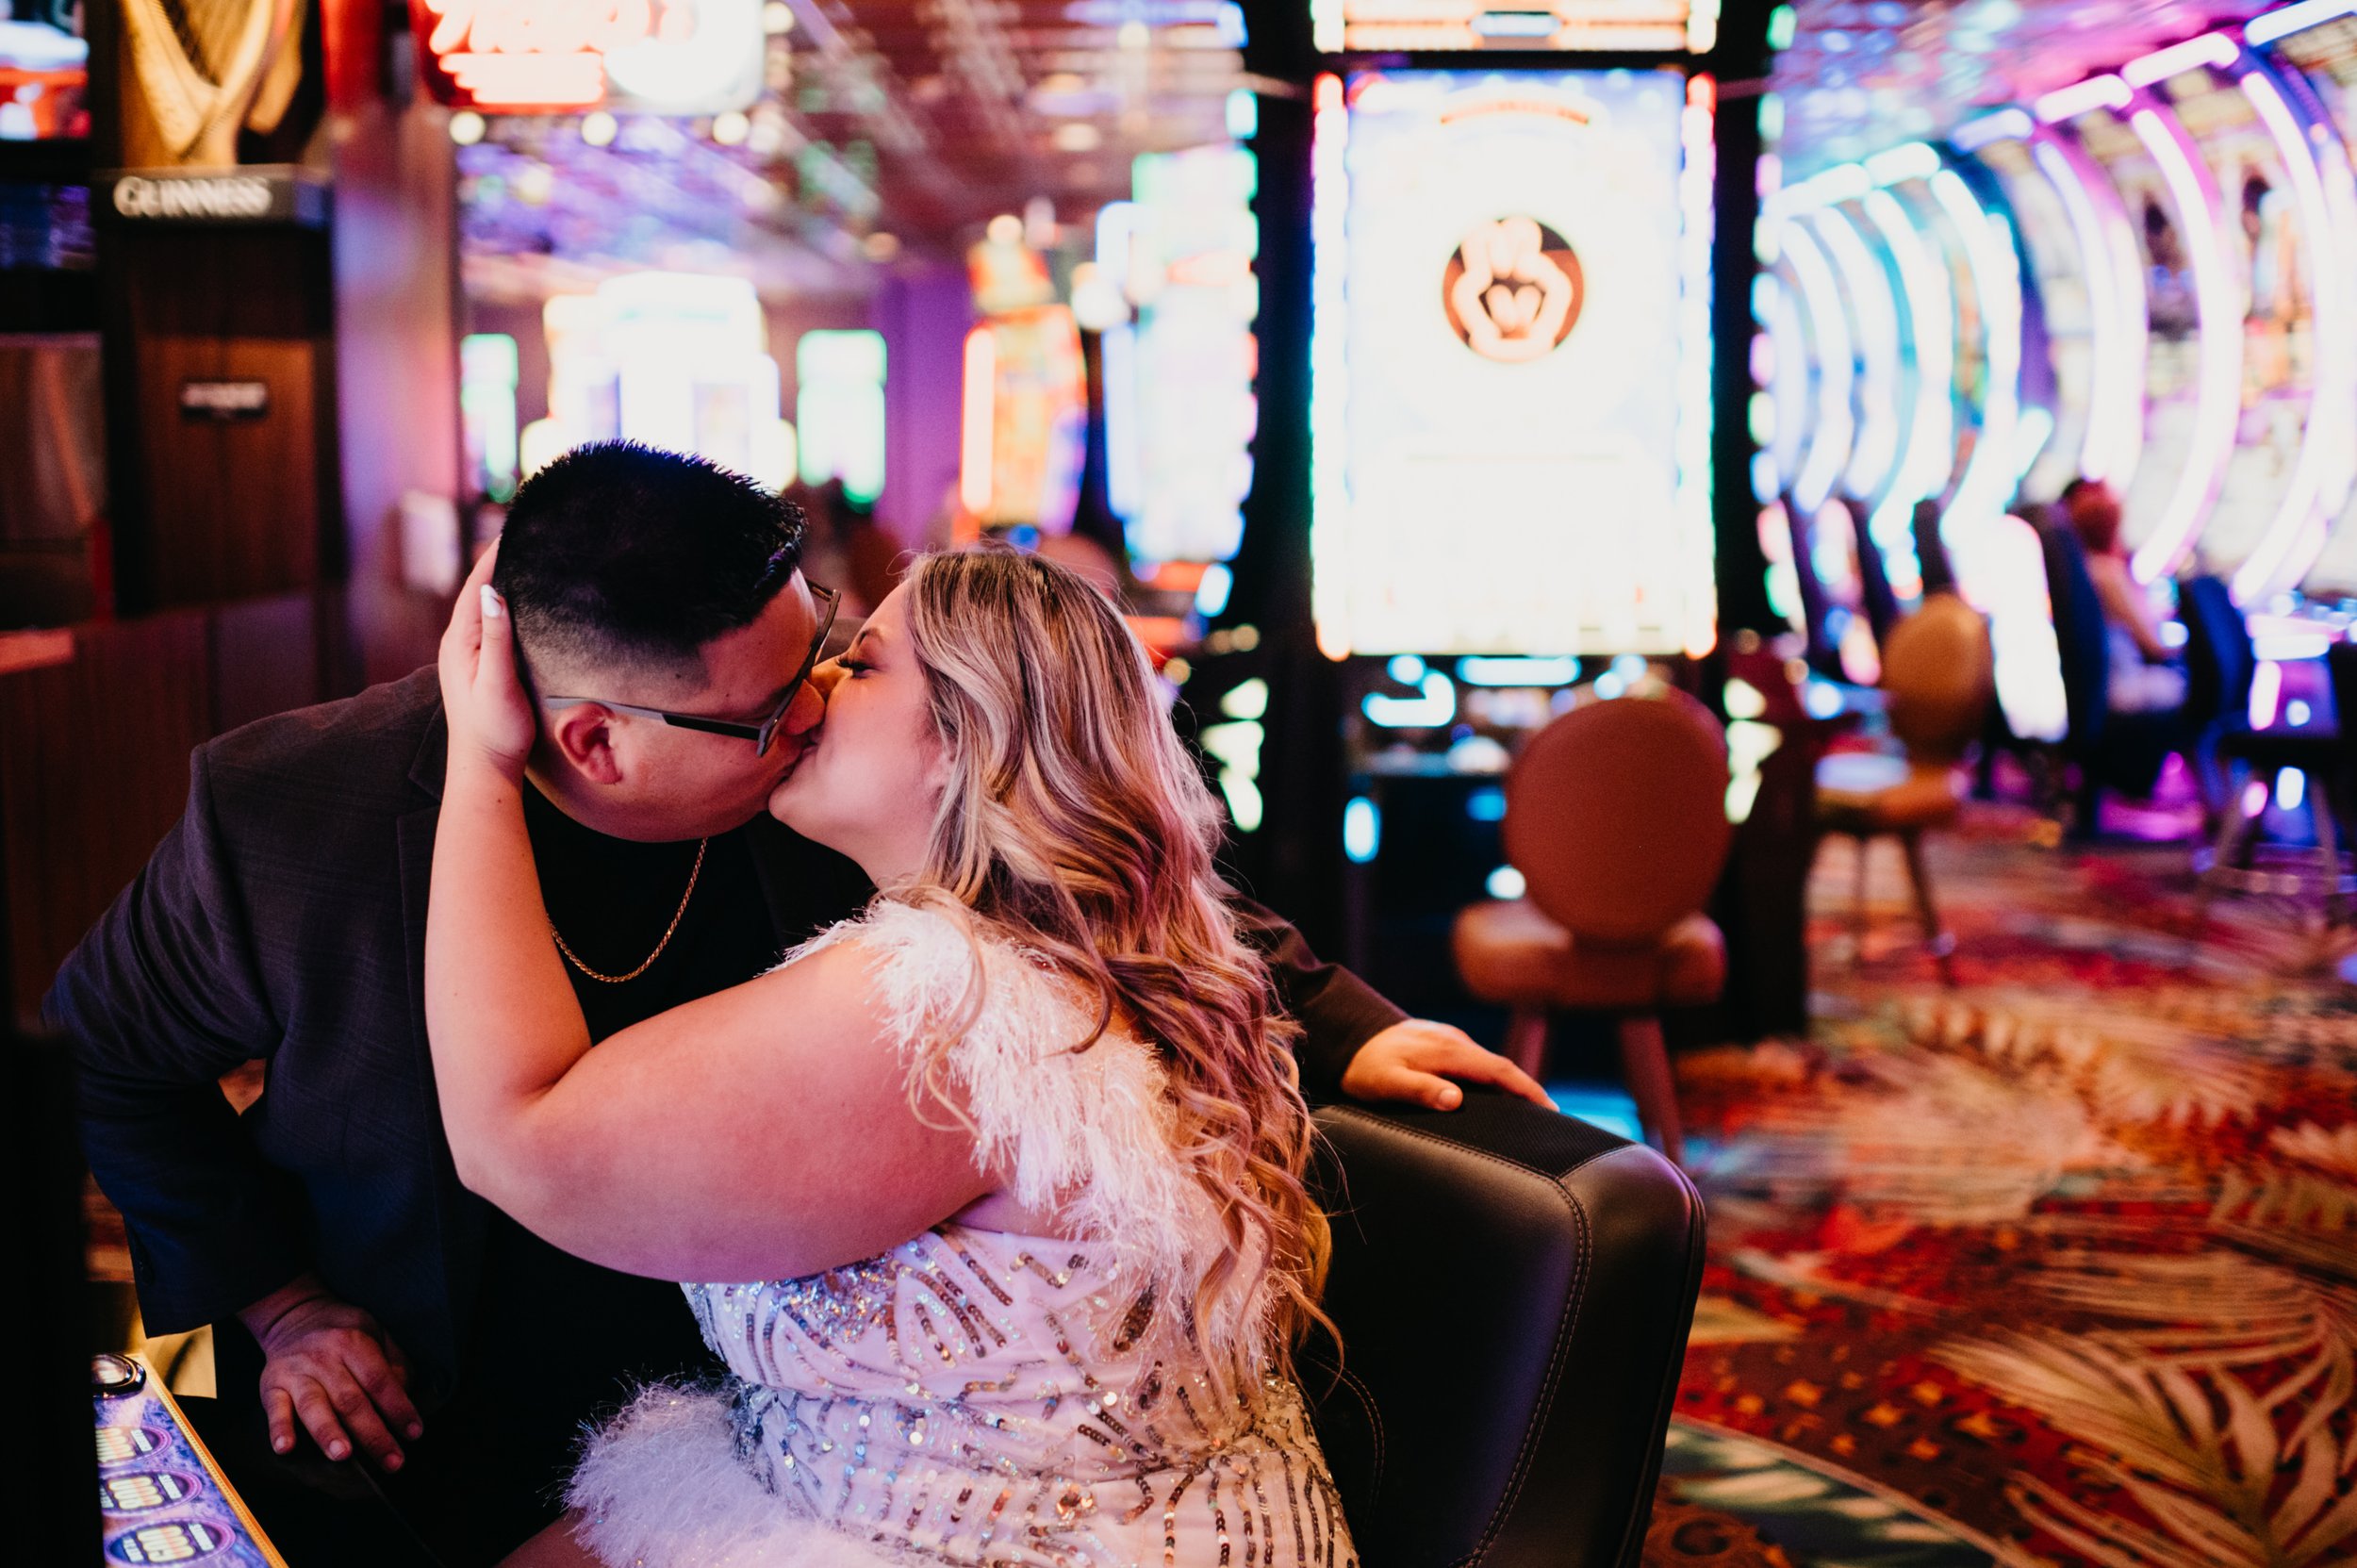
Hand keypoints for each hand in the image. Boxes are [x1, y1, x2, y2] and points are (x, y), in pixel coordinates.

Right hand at [240, 1276, 423, 1469]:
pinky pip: (274, 1410)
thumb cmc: (344, 1331)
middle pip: (351, 1400)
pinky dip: (279, 1429)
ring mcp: (296, 1373)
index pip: (380, 1381)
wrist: (293, 1316)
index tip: (414, 1434)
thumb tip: (406, 1398)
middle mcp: (324, 1358)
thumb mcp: (376, 1332)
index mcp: (354, 1343)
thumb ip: (394, 1363)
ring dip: (329, 1433)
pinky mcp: (272, 1386)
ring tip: (343, 1455)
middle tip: (392, 1462)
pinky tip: (286, 1448)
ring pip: (314, 1407)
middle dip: (372, 1434)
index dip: (398, 1408)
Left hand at [438, 543, 534, 781]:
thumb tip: (490, 591)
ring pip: (483, 605)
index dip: (493, 555)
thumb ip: (495, 636)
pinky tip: (520, 602)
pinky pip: (488, 622)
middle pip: (477, 589)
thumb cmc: (495, 728)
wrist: (484, 767)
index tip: (513, 528)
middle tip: (524, 534)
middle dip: (497, 561)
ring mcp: (465, 653)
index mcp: (459, 640)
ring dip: (500, 581)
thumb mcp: (498, 681)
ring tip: (524, 557)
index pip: (476, 584)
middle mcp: (457, 642)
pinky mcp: (476, 664)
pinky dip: (503, 604)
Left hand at [1340, 1019, 1553, 1111]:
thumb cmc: (1364, 1065)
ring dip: (1511, 1083)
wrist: (1346, 1033)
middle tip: (1551, 1117)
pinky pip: (1476, 1062)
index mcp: (1447, 1051)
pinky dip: (1493, 1078)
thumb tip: (1455, 1100)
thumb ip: (1420, 1090)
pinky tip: (1495, 1094)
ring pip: (1489, 1063)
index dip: (1527, 1089)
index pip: (1498, 1069)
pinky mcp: (1442, 1043)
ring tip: (1530, 1111)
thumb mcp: (1386, 1083)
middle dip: (1528, 1089)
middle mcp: (1454, 1041)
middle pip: (1501, 1066)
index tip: (1550, 1108)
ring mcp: (1449, 1040)